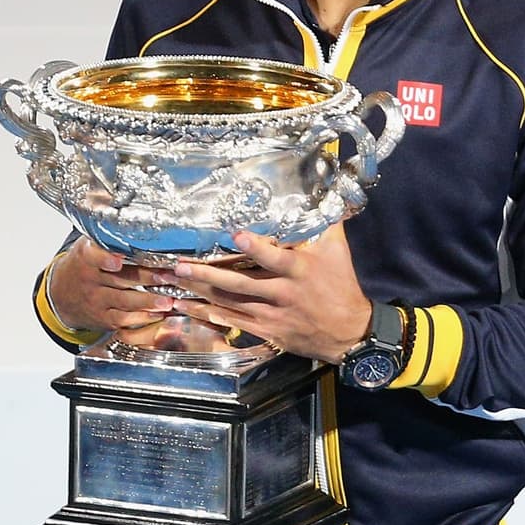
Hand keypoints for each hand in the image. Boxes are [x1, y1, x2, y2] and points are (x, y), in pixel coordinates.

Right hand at [48, 237, 176, 331]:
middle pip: (120, 279)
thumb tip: (137, 214)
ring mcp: (96, 301)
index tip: (117, 261)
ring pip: (124, 302)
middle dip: (146, 278)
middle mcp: (90, 280)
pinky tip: (160, 314)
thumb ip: (107, 235)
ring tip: (169, 301)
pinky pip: (124, 320)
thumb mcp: (88, 245)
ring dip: (148, 302)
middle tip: (168, 275)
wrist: (61, 295)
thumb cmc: (84, 265)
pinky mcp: (104, 318)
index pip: (93, 256)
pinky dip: (143, 318)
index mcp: (86, 258)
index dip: (105, 259)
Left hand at [165, 223, 371, 362]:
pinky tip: (189, 307)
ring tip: (174, 283)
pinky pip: (233, 322)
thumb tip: (324, 193)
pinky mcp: (267, 331)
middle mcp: (283, 293)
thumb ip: (326, 223)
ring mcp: (273, 314)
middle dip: (208, 275)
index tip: (235, 235)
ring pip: (231, 303)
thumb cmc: (343, 286)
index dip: (255, 247)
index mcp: (300, 270)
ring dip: (200, 293)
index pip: (274, 257)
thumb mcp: (338, 251)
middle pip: (240, 283)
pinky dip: (209, 314)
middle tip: (180, 266)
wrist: (350, 331)